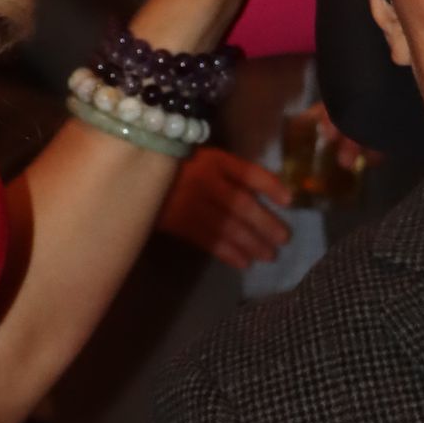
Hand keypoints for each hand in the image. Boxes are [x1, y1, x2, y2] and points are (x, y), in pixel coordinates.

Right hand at [158, 147, 293, 269]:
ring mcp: (192, 204)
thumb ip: (227, 172)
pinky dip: (228, 253)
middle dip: (266, 223)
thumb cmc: (176, 167)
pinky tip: (244, 263)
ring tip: (269, 255)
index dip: (270, 186)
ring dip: (252, 243)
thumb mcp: (203, 158)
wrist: (135, 178)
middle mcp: (206, 182)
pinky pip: (209, 241)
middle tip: (284, 239)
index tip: (289, 201)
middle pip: (242, 204)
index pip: (248, 173)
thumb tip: (261, 195)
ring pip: (228, 227)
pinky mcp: (180, 224)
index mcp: (214, 161)